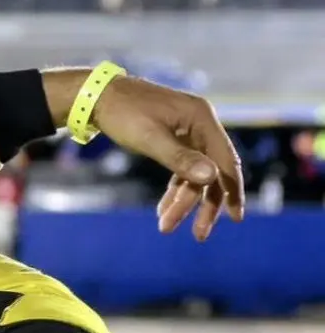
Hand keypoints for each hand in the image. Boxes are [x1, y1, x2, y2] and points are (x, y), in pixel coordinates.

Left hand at [43, 69, 243, 239]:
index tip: (235, 218)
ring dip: (184, 201)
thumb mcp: (150, 138)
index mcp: (202, 120)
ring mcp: (187, 132)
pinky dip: (173, 191)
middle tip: (199, 236)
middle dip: (203, 204)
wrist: (97, 97)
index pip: (225, 160)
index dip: (232, 190)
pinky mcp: (172, 139)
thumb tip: (210, 177)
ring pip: (195, 174)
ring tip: (166, 226)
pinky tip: (163, 210)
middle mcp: (200, 125)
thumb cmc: (123, 114)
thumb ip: (180, 158)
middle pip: (212, 171)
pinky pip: (181, 169)